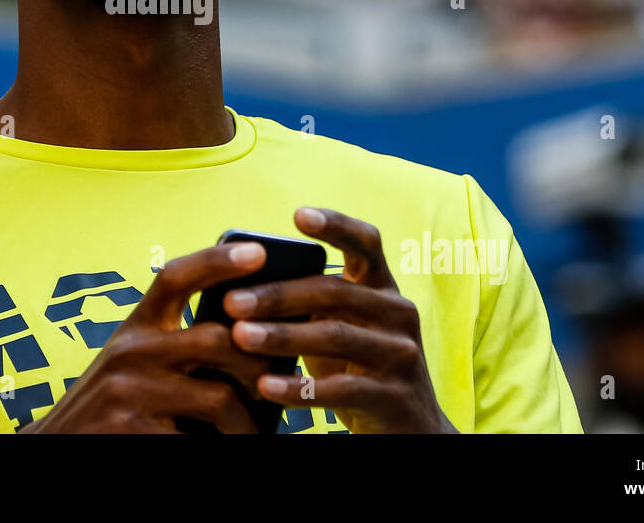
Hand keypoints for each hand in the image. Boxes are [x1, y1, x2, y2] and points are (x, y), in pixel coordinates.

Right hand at [19, 242, 273, 432]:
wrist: (58, 446)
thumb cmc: (112, 404)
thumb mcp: (132, 361)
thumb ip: (173, 343)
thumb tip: (246, 335)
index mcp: (135, 326)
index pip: (175, 277)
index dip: (216, 260)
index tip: (256, 251)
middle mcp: (130, 351)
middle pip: (216, 338)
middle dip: (258, 363)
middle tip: (275, 385)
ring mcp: (129, 391)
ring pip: (219, 398)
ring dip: (247, 423)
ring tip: (254, 436)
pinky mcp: (129, 431)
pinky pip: (196, 440)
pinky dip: (217, 448)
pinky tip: (224, 451)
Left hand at [223, 208, 456, 433]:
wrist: (410, 428)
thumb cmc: (357, 367)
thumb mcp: (341, 327)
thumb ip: (309, 303)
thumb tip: (237, 285)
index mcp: (383, 288)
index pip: (367, 242)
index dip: (336, 225)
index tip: (298, 215)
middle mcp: (399, 313)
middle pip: (335, 292)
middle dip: (278, 295)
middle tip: (232, 302)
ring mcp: (400, 354)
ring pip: (335, 336)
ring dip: (281, 336)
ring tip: (239, 337)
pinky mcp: (394, 396)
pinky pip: (340, 389)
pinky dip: (299, 387)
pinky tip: (264, 385)